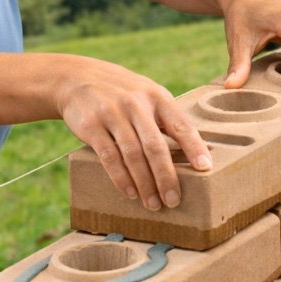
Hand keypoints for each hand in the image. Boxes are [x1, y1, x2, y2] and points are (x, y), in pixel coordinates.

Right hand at [55, 56, 211, 210]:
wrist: (76, 77)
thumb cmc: (122, 93)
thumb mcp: (147, 94)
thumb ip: (165, 118)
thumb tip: (192, 153)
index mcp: (157, 97)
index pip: (180, 124)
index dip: (194, 147)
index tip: (205, 168)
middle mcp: (136, 104)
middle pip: (155, 146)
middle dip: (166, 176)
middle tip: (173, 200)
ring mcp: (112, 114)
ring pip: (132, 155)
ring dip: (144, 183)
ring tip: (153, 204)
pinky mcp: (92, 125)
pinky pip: (109, 157)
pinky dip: (121, 178)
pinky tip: (130, 193)